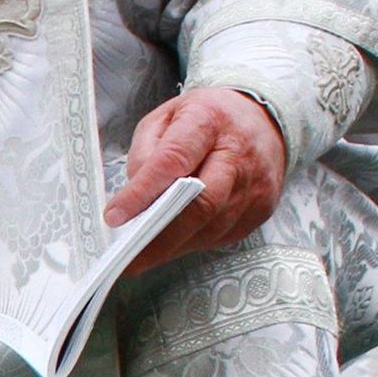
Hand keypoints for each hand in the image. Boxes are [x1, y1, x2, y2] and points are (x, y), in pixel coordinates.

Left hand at [103, 87, 288, 277]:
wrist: (262, 119)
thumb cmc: (207, 120)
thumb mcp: (166, 118)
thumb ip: (146, 153)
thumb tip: (134, 199)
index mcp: (208, 121)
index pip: (173, 160)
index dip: (143, 192)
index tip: (115, 216)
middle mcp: (238, 153)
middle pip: (200, 204)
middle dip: (160, 236)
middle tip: (127, 258)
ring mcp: (255, 184)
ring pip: (210, 227)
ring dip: (173, 246)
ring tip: (142, 256)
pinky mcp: (262, 208)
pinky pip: (222, 235)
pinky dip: (192, 243)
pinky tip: (172, 244)